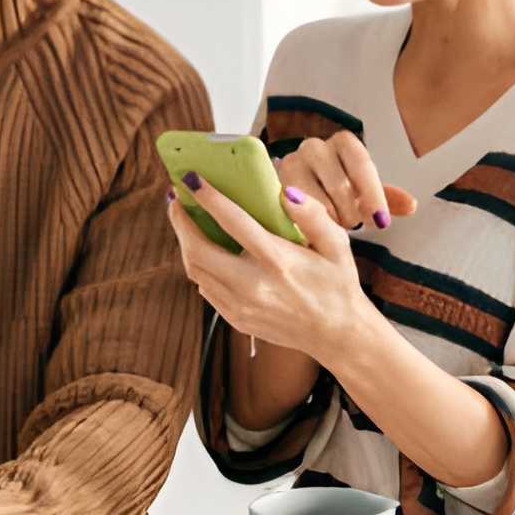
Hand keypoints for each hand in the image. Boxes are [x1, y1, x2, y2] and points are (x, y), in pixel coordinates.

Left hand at [166, 171, 378, 363]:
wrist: (337, 335)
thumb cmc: (338, 284)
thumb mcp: (337, 245)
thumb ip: (312, 215)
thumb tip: (284, 192)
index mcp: (278, 261)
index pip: (234, 223)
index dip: (209, 199)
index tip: (191, 179)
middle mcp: (254, 285)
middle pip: (199, 251)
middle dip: (181, 223)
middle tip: (176, 201)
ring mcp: (241, 306)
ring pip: (197, 271)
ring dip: (186, 243)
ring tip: (185, 221)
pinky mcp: (237, 319)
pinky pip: (206, 289)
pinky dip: (199, 267)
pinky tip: (203, 251)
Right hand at [274, 132, 416, 230]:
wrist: (298, 194)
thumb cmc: (338, 194)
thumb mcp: (364, 195)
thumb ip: (387, 199)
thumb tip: (412, 205)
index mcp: (344, 142)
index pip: (362, 162)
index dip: (373, 194)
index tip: (381, 222)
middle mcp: (315, 145)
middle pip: (338, 181)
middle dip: (350, 211)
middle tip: (354, 227)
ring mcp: (290, 161)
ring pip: (314, 195)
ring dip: (328, 217)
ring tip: (335, 227)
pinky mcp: (272, 181)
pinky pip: (291, 205)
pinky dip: (306, 220)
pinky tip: (314, 230)